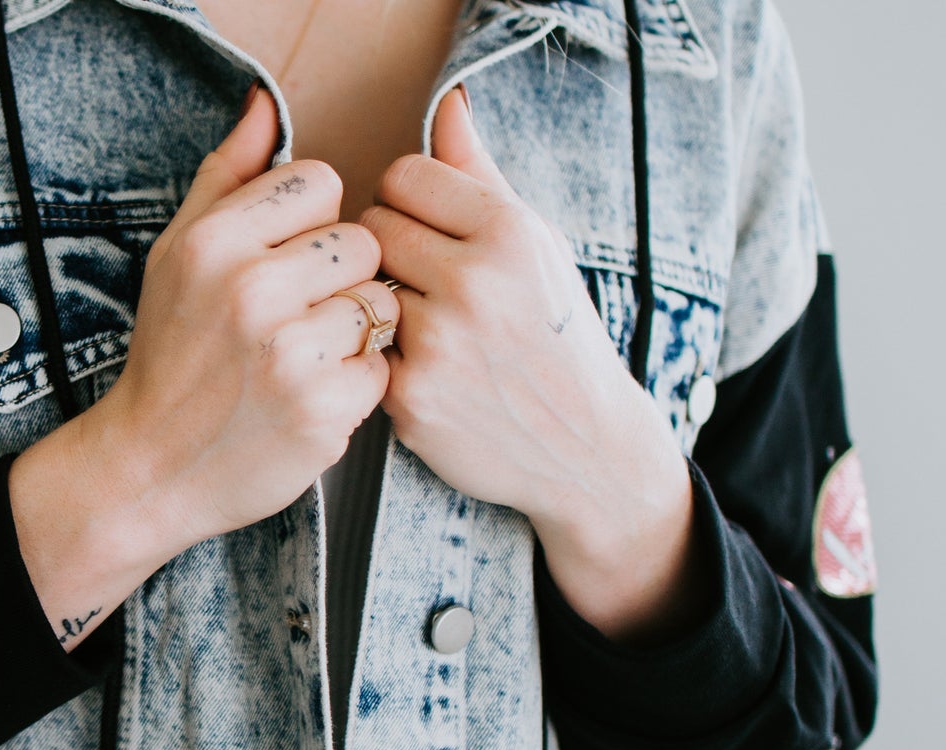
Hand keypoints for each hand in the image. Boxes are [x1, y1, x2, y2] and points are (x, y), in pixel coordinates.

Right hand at [10, 87, 398, 647]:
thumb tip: (264, 107)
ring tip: (306, 359)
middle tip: (299, 318)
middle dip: (340, 277)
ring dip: (353, 332)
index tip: (287, 264)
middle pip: (362, 241)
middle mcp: (251, 292)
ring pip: (378, 303)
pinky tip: (312, 397)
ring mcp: (290, 355)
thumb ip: (224, 180)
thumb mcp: (174, 259)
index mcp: (215, 243)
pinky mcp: (322, 411)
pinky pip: (379, 367)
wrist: (150, 469)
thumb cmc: (169, 359)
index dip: (313, 224)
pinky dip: (354, 385)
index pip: (322, 184)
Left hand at [362, 89, 707, 643]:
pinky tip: (424, 370)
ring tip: (425, 325)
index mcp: (508, 232)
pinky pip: (366, 350)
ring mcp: (438, 343)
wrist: (582, 444)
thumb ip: (481, 176)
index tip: (423, 228)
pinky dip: (384, 358)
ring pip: (363, 291)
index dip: (405, 201)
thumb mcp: (537, 245)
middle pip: (373, 229)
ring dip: (381, 304)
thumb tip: (445, 108)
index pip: (403, 176)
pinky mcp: (410, 398)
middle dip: (387, 249)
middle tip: (419, 279)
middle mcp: (473, 283)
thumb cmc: (555, 335)